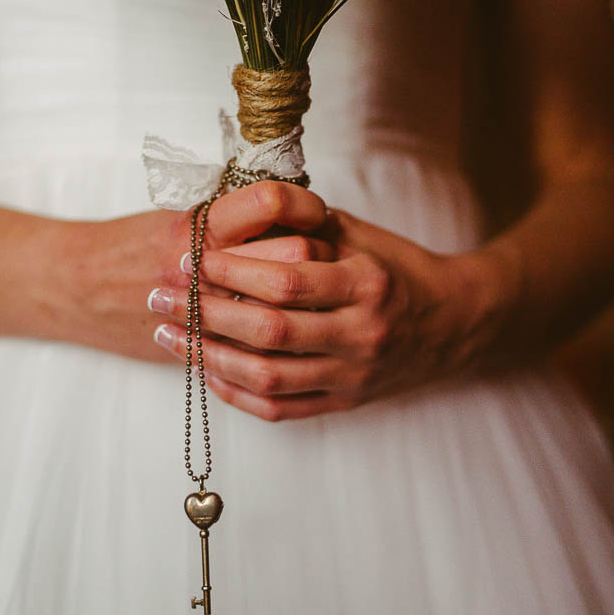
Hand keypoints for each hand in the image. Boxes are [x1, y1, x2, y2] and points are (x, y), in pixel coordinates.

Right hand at [56, 181, 333, 363]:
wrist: (79, 289)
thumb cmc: (132, 246)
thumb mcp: (180, 217)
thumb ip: (233, 219)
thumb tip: (298, 217)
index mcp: (200, 223)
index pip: (273, 202)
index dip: (305, 204)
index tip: (317, 211)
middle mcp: (205, 266)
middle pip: (292, 255)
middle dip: (319, 255)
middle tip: (328, 256)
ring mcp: (205, 311)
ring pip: (283, 309)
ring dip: (308, 302)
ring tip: (315, 295)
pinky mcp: (202, 345)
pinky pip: (259, 352)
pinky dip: (284, 342)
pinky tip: (292, 331)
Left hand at [147, 209, 512, 420]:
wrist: (454, 323)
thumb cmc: (397, 270)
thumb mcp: (359, 235)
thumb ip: (304, 224)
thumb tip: (238, 206)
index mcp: (367, 284)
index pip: (284, 280)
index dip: (228, 270)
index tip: (188, 257)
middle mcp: (362, 335)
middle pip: (267, 331)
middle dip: (204, 313)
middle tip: (159, 296)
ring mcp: (353, 376)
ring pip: (266, 376)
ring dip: (207, 356)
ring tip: (168, 334)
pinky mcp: (344, 404)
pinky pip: (278, 408)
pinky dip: (235, 392)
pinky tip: (205, 369)